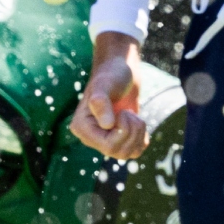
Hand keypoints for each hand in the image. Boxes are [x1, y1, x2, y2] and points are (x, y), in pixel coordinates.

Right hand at [69, 31, 148, 158]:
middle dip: (132, 132)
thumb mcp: (105, 84)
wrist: (121, 70)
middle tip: (129, 113)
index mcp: (81, 127)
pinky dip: (141, 137)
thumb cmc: (110, 74)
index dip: (122, 132)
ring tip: (132, 115)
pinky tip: (136, 121)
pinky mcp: (119, 138)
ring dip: (138, 133)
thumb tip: (107, 125)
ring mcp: (105, 139)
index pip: (107, 147)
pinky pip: (135, 151)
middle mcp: (91, 137)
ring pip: (128, 154)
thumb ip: (101, 102)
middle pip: (118, 152)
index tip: (122, 112)